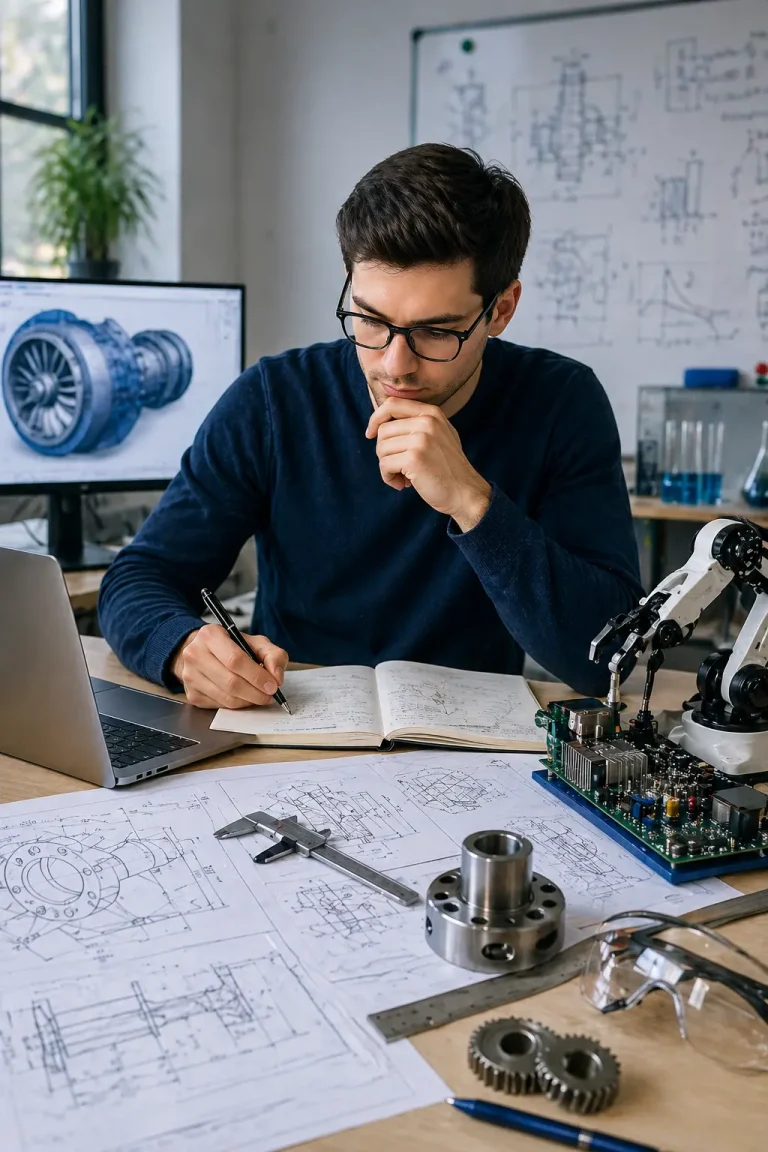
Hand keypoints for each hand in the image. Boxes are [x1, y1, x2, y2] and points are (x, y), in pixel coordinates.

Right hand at [170, 625, 288, 708]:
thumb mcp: (255, 642)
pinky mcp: (191, 694)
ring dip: (248, 701)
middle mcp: (195, 654)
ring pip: (226, 697)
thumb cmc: (232, 646)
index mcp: (210, 635)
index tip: (272, 685)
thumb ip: (273, 655)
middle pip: (230, 682)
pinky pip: (220, 705)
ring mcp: (190, 676)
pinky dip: (237, 705)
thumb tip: (277, 678)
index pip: (235, 660)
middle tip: (269, 695)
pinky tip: (243, 697)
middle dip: (255, 692)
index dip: (257, 676)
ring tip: (259, 695)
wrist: (202, 652)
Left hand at [366, 397, 490, 530]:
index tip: (371, 434)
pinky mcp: (414, 458)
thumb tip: (382, 421)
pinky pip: (385, 465)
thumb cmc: (448, 468)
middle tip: (398, 467)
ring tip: (403, 476)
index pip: (392, 404)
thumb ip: (418, 424)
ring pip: (381, 448)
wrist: (465, 493)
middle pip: (383, 430)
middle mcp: (427, 422)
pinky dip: (388, 478)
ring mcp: (421, 439)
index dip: (376, 418)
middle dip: (384, 451)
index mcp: (432, 413)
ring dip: (387, 467)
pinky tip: (403, 484)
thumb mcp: (440, 435)